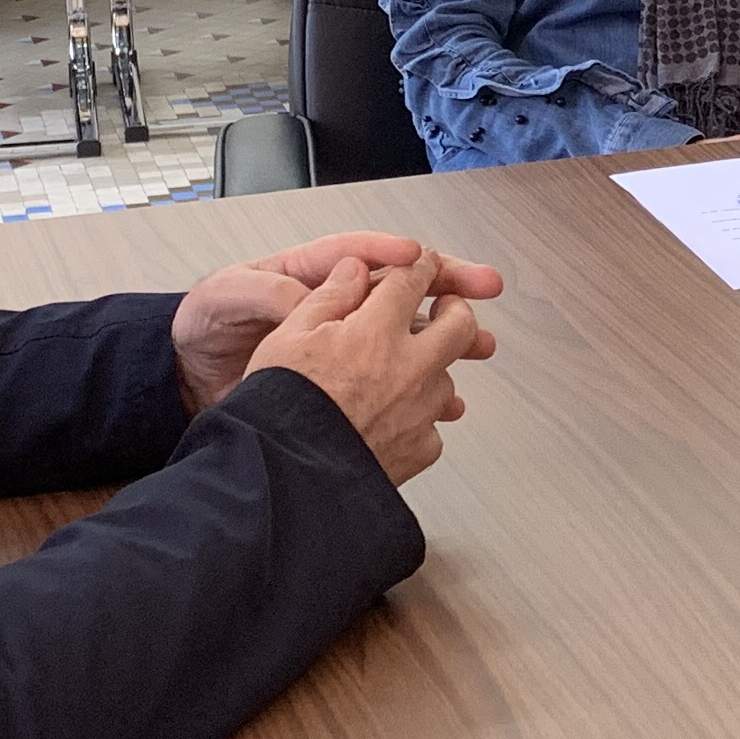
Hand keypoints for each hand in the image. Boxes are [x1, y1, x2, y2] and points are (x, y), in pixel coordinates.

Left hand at [172, 230, 502, 410]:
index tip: (419, 257)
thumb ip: (267, 290)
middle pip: (404, 288)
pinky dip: (428, 388)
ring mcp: (346, 343)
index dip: (392, 253)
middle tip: (483, 287)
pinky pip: (398, 380)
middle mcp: (336, 304)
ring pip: (411, 334)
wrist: (187, 379)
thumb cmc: (204, 326)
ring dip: (450, 337)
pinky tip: (450, 398)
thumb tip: (308, 295)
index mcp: (309, 272)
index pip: (361, 254)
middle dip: (448, 286)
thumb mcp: (226, 296)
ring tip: (484, 345)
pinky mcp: (346, 382)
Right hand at [253, 247, 492, 485]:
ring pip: (448, 376)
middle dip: (455, 309)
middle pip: (459, 324)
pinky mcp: (420, 449)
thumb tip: (354, 268)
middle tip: (444, 307)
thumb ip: (329, 296)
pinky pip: (434, 425)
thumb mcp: (288, 336)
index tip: (423, 262)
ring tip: (406, 372)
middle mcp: (409, 368)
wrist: (283, 476)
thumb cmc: (280, 407)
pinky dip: (420, 419)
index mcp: (376, 332)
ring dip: (434, 368)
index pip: (412, 280)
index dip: (420, 264)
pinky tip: (394, 419)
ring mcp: (420, 411)